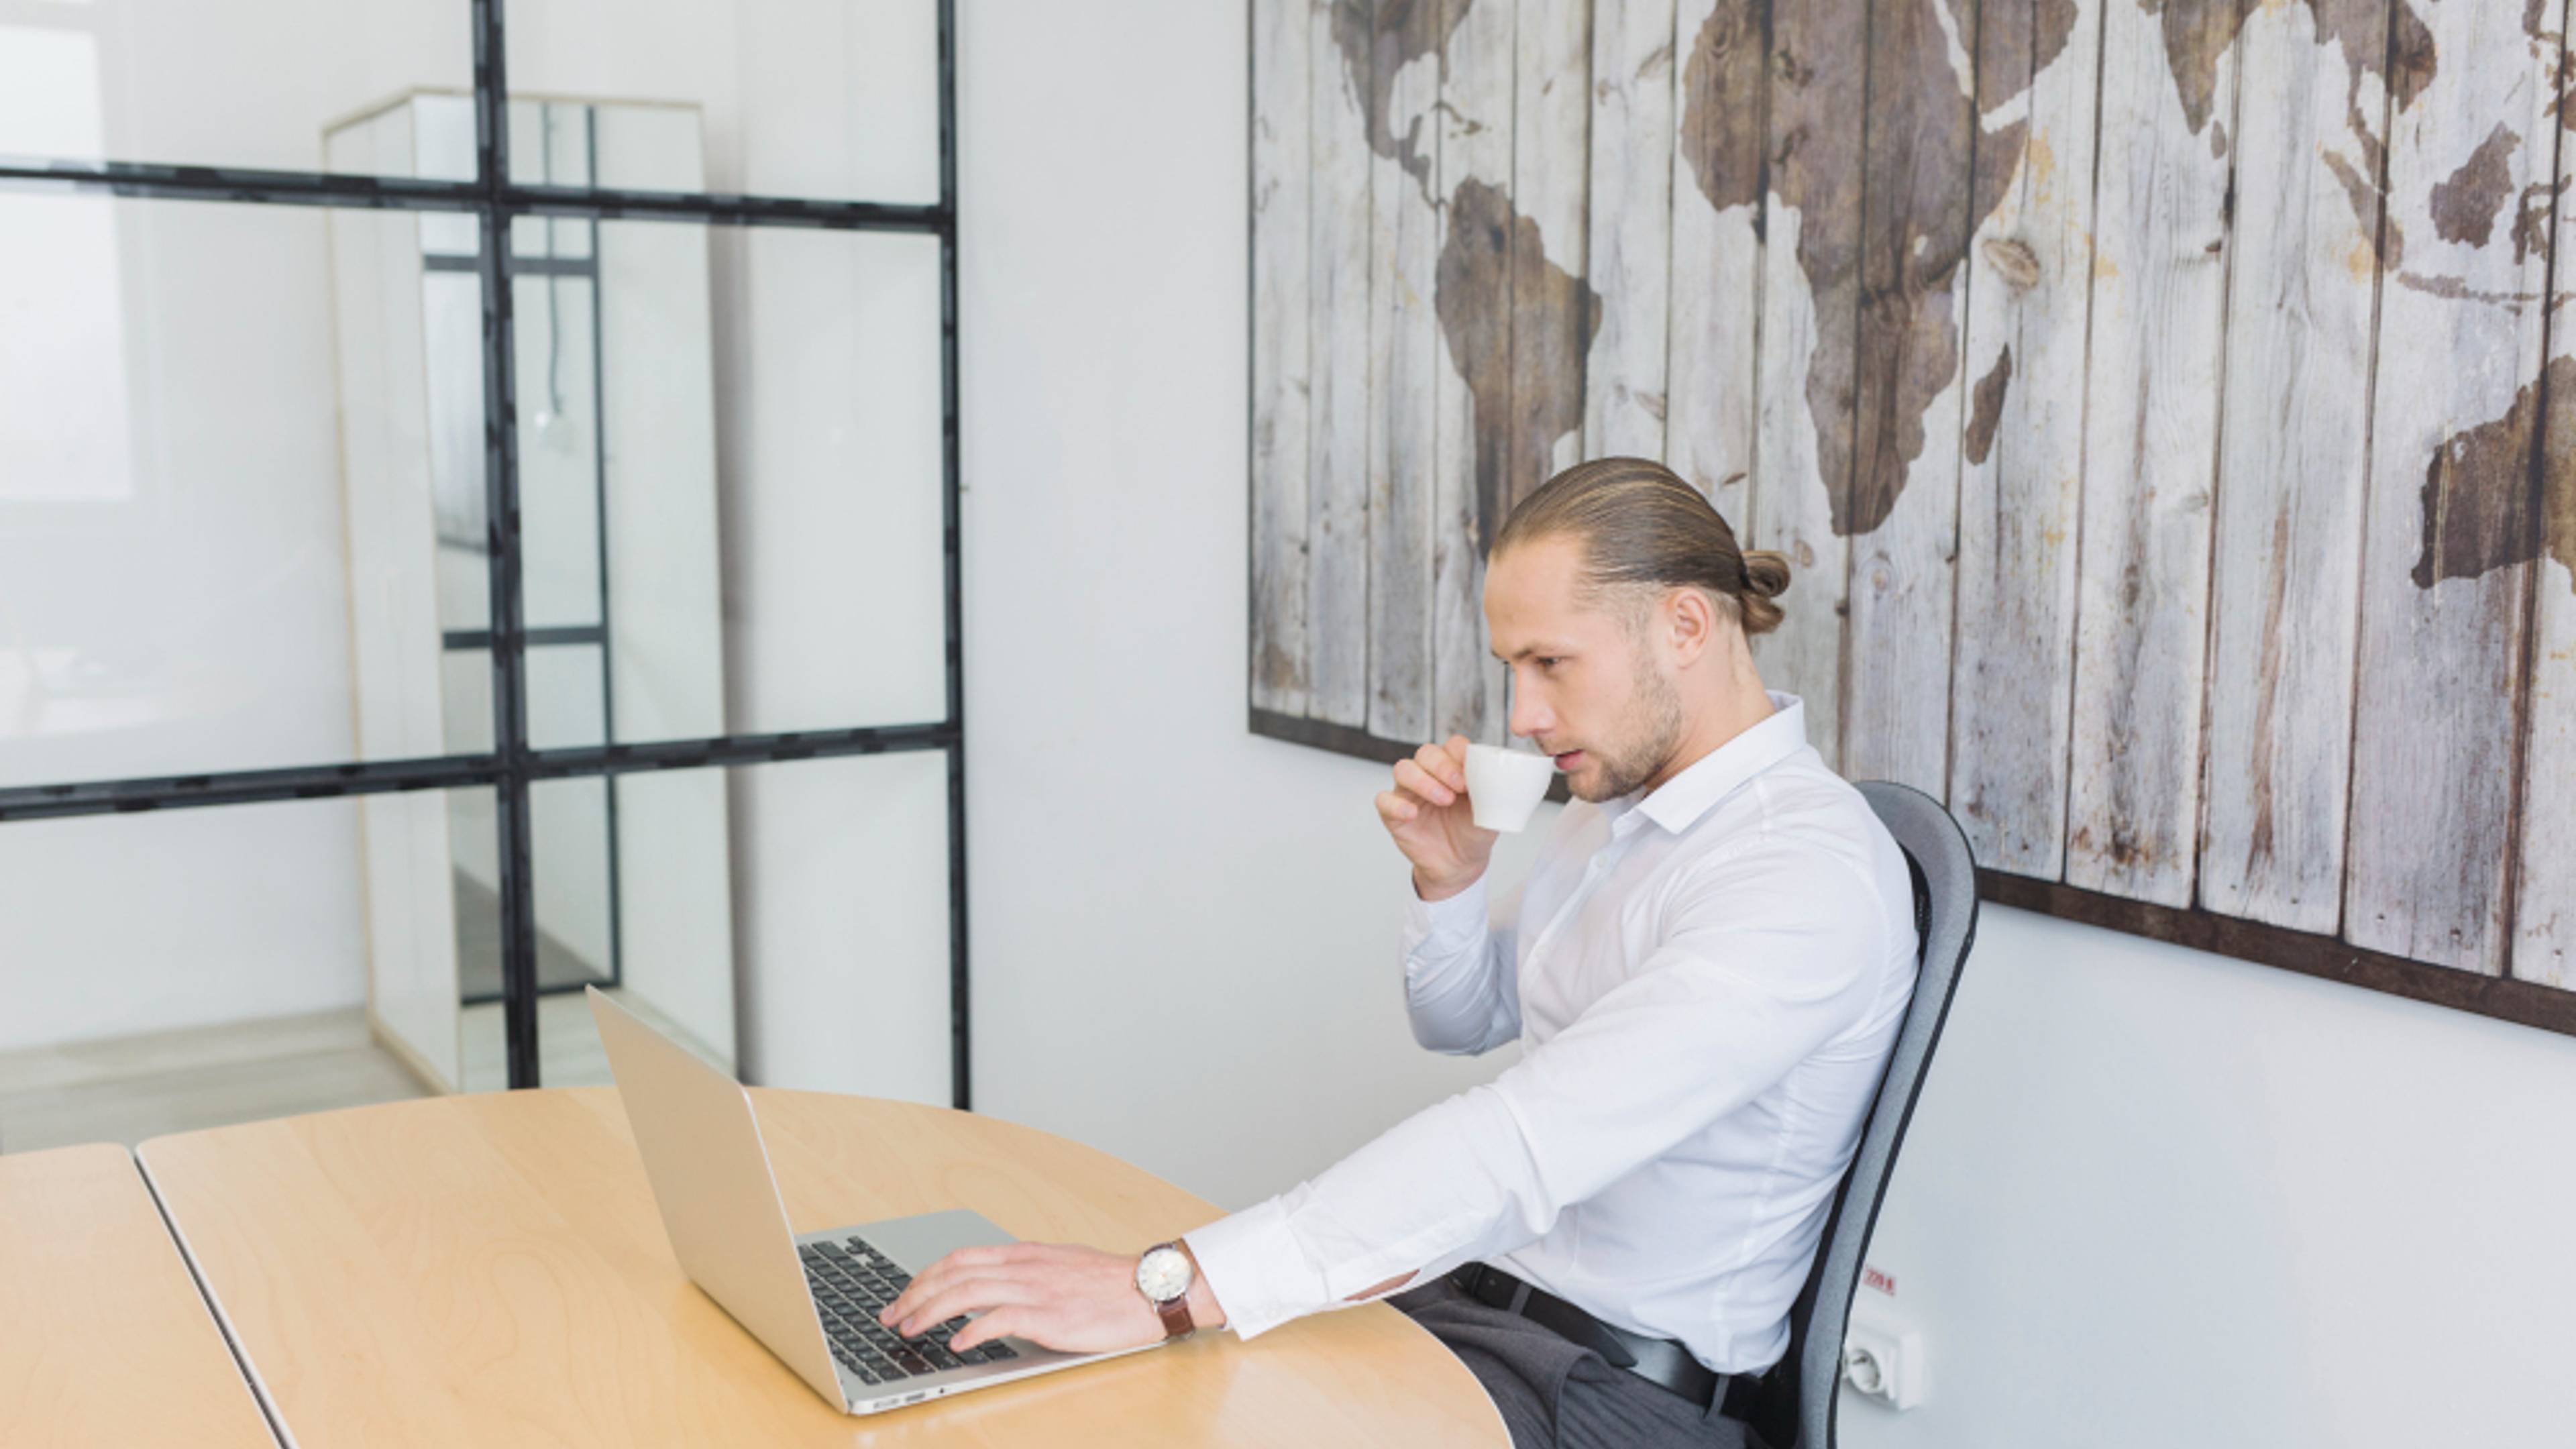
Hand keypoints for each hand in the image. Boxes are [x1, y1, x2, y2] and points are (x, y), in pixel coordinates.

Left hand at [879, 1243, 1184, 1355]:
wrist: (1149, 1289)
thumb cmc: (1109, 1283)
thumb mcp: (1059, 1266)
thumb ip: (1024, 1274)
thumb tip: (992, 1289)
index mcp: (1024, 1254)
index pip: (960, 1257)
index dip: (925, 1275)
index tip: (904, 1295)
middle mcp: (1024, 1266)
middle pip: (954, 1272)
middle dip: (914, 1294)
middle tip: (890, 1316)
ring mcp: (1036, 1289)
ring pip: (968, 1292)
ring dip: (931, 1311)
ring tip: (910, 1329)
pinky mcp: (1050, 1315)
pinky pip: (1001, 1319)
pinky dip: (973, 1331)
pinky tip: (957, 1345)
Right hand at [1374, 735, 1495, 899]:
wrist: (1460, 865)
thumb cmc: (1474, 832)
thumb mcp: (1491, 812)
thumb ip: (1493, 792)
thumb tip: (1500, 776)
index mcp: (1454, 768)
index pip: (1452, 745)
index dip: (1460, 753)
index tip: (1472, 771)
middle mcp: (1429, 775)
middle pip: (1426, 753)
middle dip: (1443, 765)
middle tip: (1460, 785)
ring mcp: (1409, 793)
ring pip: (1403, 769)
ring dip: (1423, 781)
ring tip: (1443, 799)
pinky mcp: (1393, 814)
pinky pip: (1384, 800)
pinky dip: (1396, 804)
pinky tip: (1413, 814)